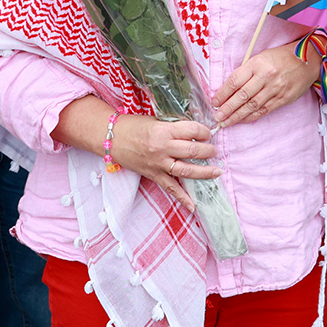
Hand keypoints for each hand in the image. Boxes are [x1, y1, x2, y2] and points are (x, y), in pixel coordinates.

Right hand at [51, 96, 217, 210]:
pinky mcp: (153, 175)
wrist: (111, 138)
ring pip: (186, 170)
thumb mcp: (156, 120)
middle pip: (191, 150)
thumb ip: (173, 127)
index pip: (191, 130)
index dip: (204, 131)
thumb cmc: (133, 126)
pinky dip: (182, 198)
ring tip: (216, 172)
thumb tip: (194, 131)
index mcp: (163, 130)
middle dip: (207, 151)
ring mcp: (158, 163)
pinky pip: (170, 188)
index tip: (208, 133)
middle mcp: (162, 148)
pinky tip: (194, 206)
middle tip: (214, 151)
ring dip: (204, 172)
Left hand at [213, 43, 317, 126]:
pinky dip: (252, 116)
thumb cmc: (282, 56)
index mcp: (258, 63)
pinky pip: (265, 110)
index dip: (223, 93)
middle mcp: (266, 76)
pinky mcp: (284, 98)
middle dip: (227, 108)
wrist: (309, 59)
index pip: (235, 80)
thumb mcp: (262, 56)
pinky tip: (243, 120)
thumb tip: (230, 88)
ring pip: (252, 105)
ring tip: (226, 121)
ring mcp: (276, 89)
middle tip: (217, 117)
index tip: (214, 101)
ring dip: (237, 116)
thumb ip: (248, 71)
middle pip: (242, 95)